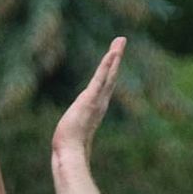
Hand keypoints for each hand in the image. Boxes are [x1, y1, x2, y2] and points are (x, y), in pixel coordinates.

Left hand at [52, 37, 125, 161]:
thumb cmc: (70, 147)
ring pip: (108, 74)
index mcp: (96, 108)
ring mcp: (97, 100)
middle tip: (122, 40)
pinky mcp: (91, 98)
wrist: (70, 153)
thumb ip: (77, 132)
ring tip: (120, 41)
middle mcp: (100, 102)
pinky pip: (100, 78)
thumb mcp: (74, 133)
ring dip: (114, 56)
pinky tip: (112, 53)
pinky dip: (107, 65)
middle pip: (110, 75)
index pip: (105, 85)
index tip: (114, 57)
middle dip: (116, 57)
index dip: (110, 70)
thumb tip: (73, 139)